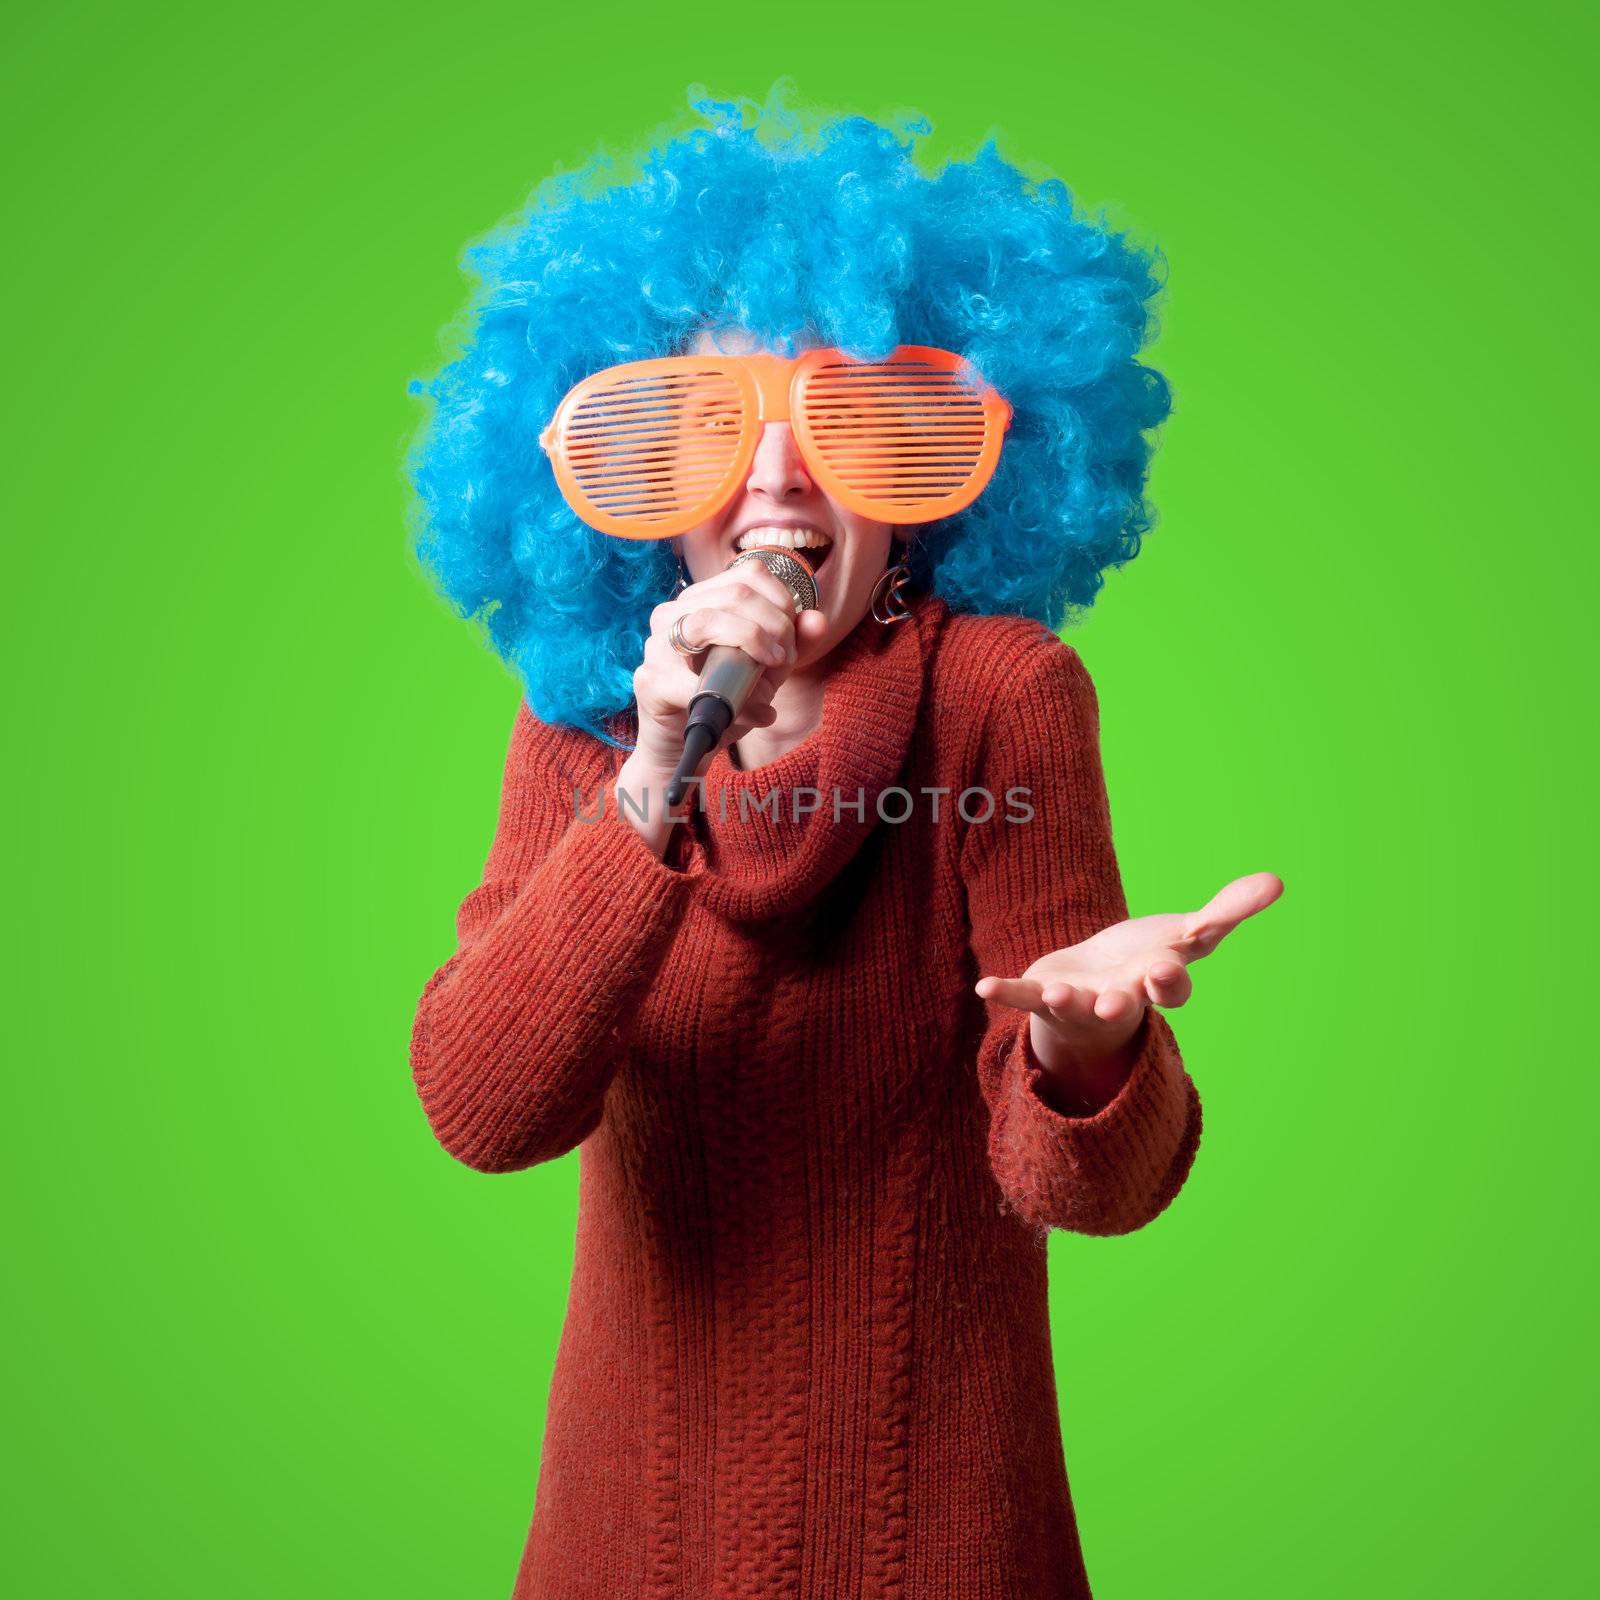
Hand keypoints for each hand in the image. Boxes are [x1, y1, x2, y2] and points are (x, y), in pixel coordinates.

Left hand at [974, 871, 1284, 1110]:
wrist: (1099, 990)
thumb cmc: (1150, 960)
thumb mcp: (1190, 935)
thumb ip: (1230, 910)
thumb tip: (1278, 880)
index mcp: (1158, 982)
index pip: (1172, 986)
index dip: (1171, 980)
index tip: (1169, 968)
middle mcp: (1121, 999)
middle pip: (1127, 1005)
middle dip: (1125, 1003)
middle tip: (1124, 1003)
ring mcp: (1081, 1001)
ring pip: (1074, 1005)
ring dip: (1067, 1000)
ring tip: (1060, 992)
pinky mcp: (1044, 995)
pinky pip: (1023, 997)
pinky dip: (1005, 992)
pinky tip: (983, 986)